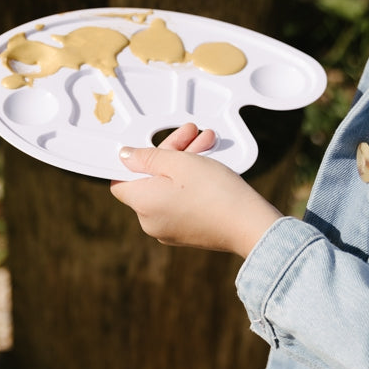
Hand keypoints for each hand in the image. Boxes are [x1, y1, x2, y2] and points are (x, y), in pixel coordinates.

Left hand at [110, 123, 282, 257]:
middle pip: (149, 180)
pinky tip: (208, 166)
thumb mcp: (178, 163)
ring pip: (167, 189)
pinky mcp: (185, 233)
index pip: (120, 180)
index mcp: (142, 204)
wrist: (248, 225)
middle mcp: (149, 221)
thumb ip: (147, 157)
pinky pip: (179, 203)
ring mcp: (167, 230)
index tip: (150, 146)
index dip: (133, 161)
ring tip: (206, 144)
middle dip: (170, 153)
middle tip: (190, 134)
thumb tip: (125, 157)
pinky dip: (189, 184)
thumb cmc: (215, 193)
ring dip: (184, 164)